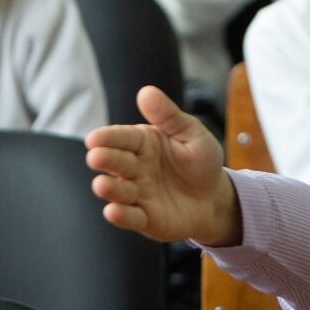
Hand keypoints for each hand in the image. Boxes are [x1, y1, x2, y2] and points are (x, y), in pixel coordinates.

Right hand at [87, 85, 239, 244]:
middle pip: (114, 162)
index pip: (120, 137)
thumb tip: (146, 91)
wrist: (215, 197)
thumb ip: (169, 116)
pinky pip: (130, 217)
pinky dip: (120, 215)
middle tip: (96, 158)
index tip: (94, 138)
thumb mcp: (192, 134)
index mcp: (142, 143)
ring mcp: (136, 194)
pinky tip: (114, 211)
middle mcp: (133, 167)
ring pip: (117, 191)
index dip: (106, 138)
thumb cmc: (200, 161)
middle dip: (104, 160)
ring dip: (109, 189)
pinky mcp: (144, 218)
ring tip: (103, 185)